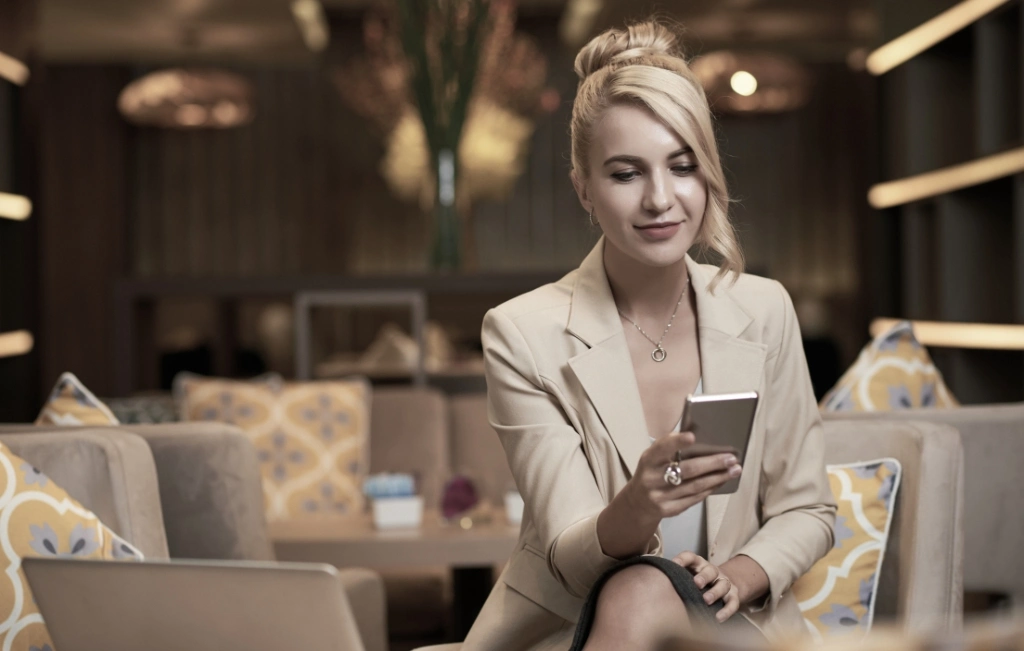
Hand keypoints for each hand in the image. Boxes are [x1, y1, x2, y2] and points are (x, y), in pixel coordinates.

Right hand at [625, 431, 740, 522]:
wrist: (637, 502)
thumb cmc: (652, 472)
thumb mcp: (653, 458)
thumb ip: (669, 448)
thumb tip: (700, 438)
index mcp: (648, 460)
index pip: (662, 449)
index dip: (676, 442)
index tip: (693, 437)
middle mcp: (652, 479)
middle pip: (687, 470)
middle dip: (712, 463)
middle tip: (731, 458)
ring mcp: (660, 497)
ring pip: (695, 486)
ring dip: (718, 477)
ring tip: (734, 470)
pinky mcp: (669, 510)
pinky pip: (694, 498)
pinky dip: (710, 489)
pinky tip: (721, 481)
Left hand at [673, 552, 739, 621]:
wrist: (725, 584)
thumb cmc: (699, 580)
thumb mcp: (688, 575)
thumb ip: (675, 577)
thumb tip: (651, 581)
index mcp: (699, 564)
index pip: (691, 557)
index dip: (683, 559)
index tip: (674, 564)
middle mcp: (713, 571)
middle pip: (710, 570)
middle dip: (704, 576)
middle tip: (696, 583)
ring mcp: (724, 582)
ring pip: (723, 585)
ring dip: (715, 592)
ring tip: (706, 600)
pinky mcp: (734, 595)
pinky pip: (733, 602)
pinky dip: (727, 610)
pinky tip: (718, 618)